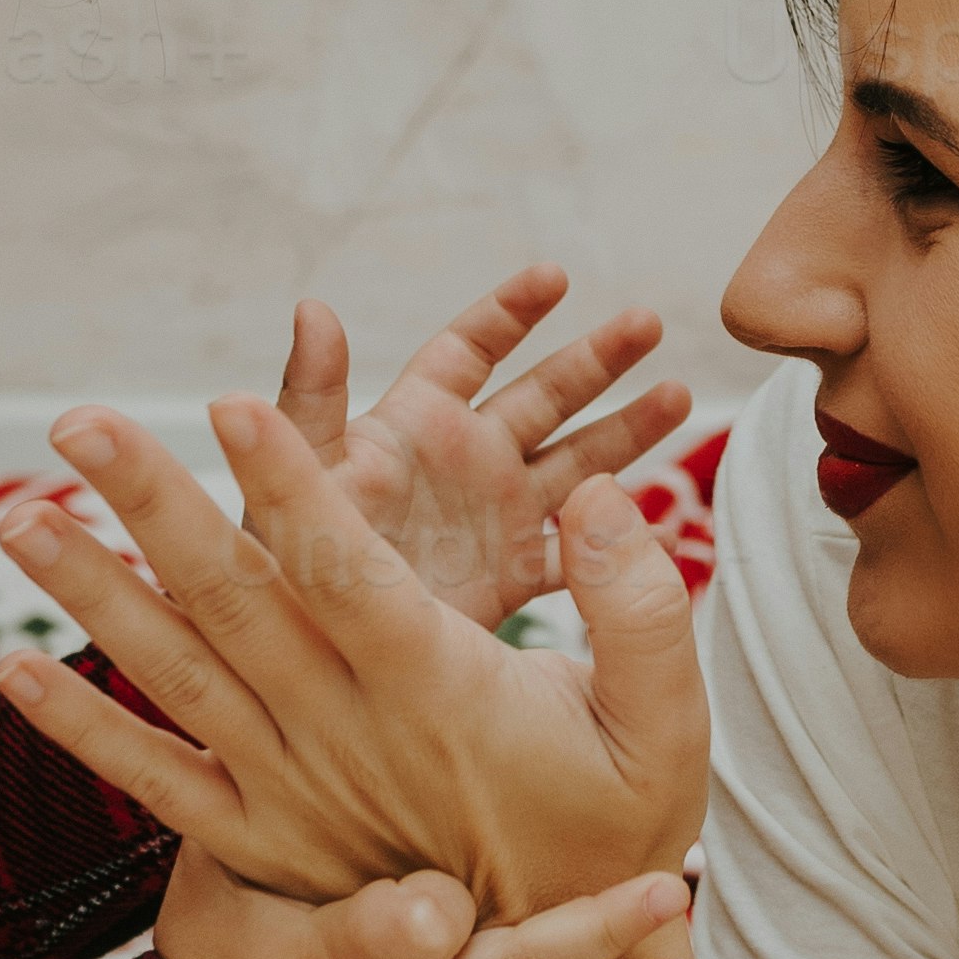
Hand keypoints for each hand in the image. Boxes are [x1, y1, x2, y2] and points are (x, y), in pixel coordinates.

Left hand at [0, 398, 703, 914]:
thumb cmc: (617, 829)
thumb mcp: (669, 727)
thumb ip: (645, 609)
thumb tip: (602, 498)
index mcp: (437, 688)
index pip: (349, 570)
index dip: (292, 487)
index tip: (233, 403)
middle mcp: (344, 731)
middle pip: (235, 600)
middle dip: (152, 503)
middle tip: (77, 420)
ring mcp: (292, 785)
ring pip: (176, 676)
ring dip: (94, 595)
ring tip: (15, 519)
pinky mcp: (262, 837)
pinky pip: (156, 780)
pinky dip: (83, 728)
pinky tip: (10, 672)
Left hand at [270, 265, 687, 637]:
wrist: (302, 681)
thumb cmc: (278, 574)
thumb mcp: (300, 486)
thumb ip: (310, 401)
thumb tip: (313, 306)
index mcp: (411, 429)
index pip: (469, 350)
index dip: (511, 311)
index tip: (555, 277)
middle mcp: (457, 466)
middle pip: (540, 395)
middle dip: (595, 358)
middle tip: (647, 323)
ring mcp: (488, 522)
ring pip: (572, 465)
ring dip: (624, 432)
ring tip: (681, 395)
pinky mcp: (505, 581)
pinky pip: (573, 551)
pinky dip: (614, 540)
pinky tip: (661, 527)